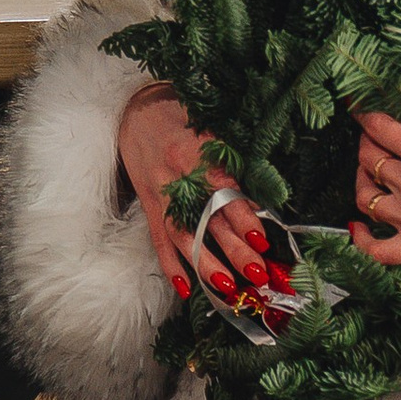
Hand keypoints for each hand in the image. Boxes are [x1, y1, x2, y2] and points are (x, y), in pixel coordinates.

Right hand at [117, 86, 277, 308]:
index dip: (242, 216)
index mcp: (196, 152)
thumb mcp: (212, 132)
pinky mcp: (148, 206)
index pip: (222, 190)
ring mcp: (159, 194)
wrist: (137, 111)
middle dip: (234, 250)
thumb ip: (233, 164)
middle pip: (207, 219)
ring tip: (228, 289)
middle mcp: (176, 177)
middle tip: (258, 274)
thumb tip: (263, 202)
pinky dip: (171, 266)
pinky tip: (185, 289)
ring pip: (182, 236)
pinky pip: (158, 241)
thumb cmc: (185, 120)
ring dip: (205, 265)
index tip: (262, 239)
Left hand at [349, 38, 400, 274]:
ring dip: (361, 183)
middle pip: (368, 161)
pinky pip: (378, 250)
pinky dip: (362, 239)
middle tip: (371, 139)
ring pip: (366, 200)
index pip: (380, 128)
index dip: (367, 116)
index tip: (362, 110)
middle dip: (365, 146)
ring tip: (367, 175)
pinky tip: (358, 227)